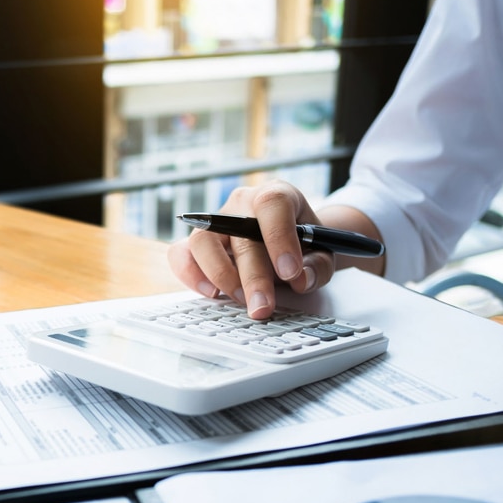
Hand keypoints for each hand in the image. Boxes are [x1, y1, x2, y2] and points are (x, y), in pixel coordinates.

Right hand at [167, 180, 335, 318]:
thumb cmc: (302, 245)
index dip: (279, 237)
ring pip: (203, 241)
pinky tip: (212, 293)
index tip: (290, 271)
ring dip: (221, 275)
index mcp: (277, 196)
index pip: (272, 204)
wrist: (286, 244)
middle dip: (253, 276)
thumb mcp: (322, 253)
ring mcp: (215, 223)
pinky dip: (191, 274)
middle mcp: (241, 204)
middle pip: (239, 234)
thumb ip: (317, 266)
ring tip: (242, 300)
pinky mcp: (197, 244)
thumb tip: (299, 280)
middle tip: (263, 307)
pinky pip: (180, 253)